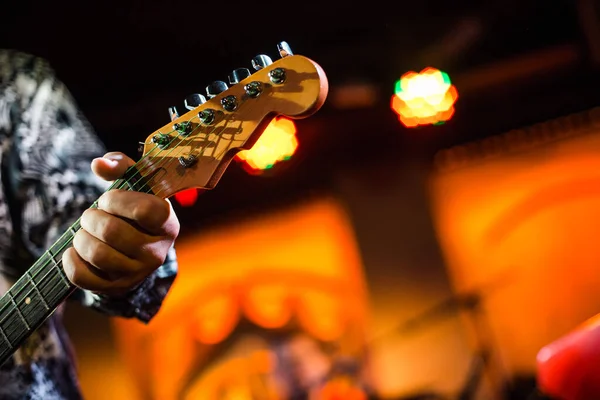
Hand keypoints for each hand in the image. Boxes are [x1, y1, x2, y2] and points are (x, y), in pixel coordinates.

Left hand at [62, 152, 179, 295]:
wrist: (141, 251)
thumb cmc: (136, 211)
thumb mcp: (137, 187)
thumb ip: (121, 166)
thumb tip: (98, 164)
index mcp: (168, 225)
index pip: (146, 210)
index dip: (119, 200)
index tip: (109, 199)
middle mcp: (156, 253)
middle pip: (112, 231)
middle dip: (91, 216)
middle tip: (92, 214)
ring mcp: (137, 273)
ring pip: (97, 254)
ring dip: (81, 237)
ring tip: (85, 231)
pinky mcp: (116, 288)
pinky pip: (83, 277)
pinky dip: (71, 260)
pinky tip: (76, 250)